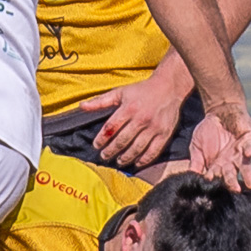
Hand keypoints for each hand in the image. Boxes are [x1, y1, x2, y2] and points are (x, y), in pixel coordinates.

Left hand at [78, 69, 192, 168]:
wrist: (169, 87)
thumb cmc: (142, 90)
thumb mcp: (120, 92)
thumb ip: (101, 101)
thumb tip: (81, 106)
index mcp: (128, 108)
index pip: (110, 128)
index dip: (101, 139)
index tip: (96, 145)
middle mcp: (141, 119)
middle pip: (122, 141)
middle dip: (111, 151)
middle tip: (104, 156)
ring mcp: (153, 128)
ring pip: (137, 148)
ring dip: (125, 157)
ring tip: (118, 161)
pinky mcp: (165, 133)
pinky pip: (153, 151)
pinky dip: (144, 159)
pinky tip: (137, 162)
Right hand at [188, 100, 250, 190]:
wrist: (220, 111)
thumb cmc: (207, 131)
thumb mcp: (196, 147)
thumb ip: (195, 161)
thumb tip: (191, 176)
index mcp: (217, 167)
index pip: (215, 178)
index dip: (213, 182)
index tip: (211, 188)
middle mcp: (230, 163)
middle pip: (231, 175)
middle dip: (232, 183)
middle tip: (235, 190)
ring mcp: (241, 153)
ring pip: (245, 166)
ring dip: (248, 175)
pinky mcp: (250, 141)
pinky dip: (250, 149)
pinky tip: (247, 153)